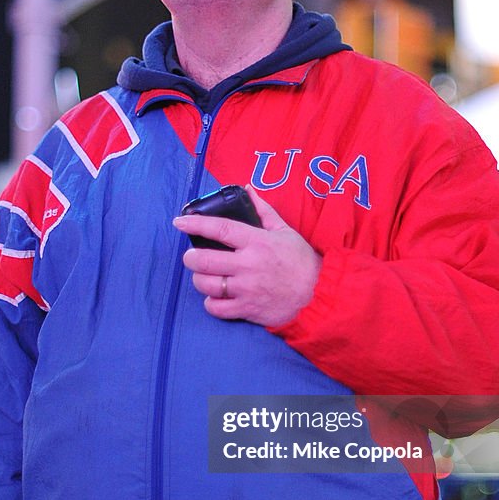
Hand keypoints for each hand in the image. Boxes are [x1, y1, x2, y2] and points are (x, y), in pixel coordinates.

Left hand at [172, 186, 321, 326]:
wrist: (318, 296)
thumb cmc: (302, 262)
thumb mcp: (285, 231)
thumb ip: (264, 211)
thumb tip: (248, 190)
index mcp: (257, 242)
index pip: (220, 229)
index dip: (196, 224)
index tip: (180, 222)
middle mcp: (249, 265)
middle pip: (204, 260)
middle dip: (191, 257)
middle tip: (192, 256)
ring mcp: (246, 289)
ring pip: (206, 284)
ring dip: (199, 279)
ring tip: (204, 276)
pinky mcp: (247, 309)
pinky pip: (216, 308)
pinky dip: (211, 303)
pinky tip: (216, 296)